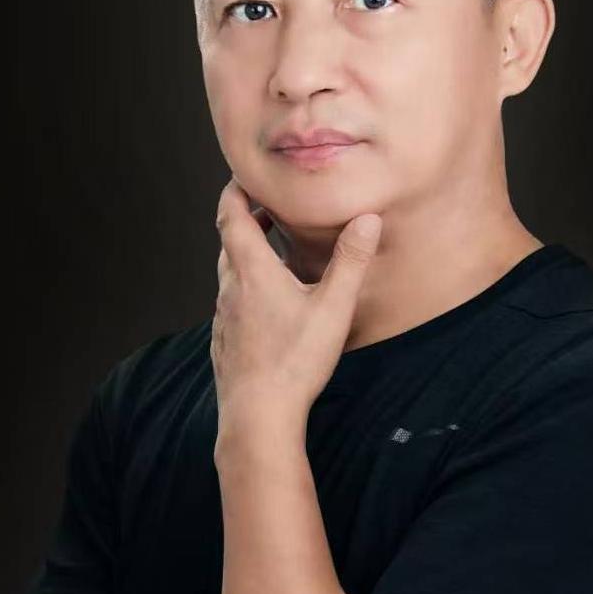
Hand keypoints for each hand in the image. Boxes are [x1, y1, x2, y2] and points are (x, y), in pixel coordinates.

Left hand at [211, 176, 381, 428]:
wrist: (257, 417)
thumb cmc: (294, 363)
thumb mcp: (332, 308)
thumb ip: (351, 262)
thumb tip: (368, 218)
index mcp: (253, 272)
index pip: (232, 216)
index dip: (236, 190)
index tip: (246, 175)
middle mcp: (231, 290)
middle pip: (229, 241)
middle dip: (246, 219)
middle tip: (269, 208)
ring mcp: (224, 318)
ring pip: (229, 273)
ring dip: (246, 254)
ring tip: (272, 252)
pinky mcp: (224, 342)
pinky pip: (230, 303)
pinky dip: (244, 288)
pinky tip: (267, 305)